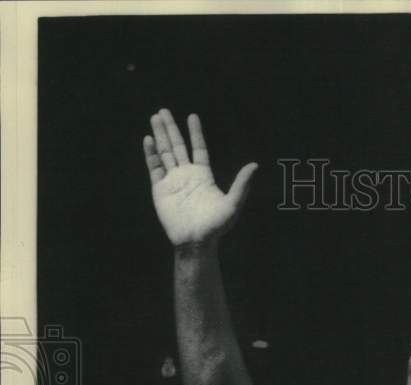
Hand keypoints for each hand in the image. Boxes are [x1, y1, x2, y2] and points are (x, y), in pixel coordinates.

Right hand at [143, 110, 257, 246]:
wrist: (196, 241)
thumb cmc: (216, 226)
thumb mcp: (233, 203)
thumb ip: (242, 184)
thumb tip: (255, 165)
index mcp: (203, 176)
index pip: (198, 148)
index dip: (195, 133)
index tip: (192, 116)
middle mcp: (186, 175)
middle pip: (178, 146)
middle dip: (171, 128)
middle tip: (164, 110)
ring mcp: (172, 181)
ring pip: (164, 153)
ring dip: (160, 135)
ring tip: (155, 117)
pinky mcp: (160, 189)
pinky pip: (154, 167)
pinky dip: (151, 153)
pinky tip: (148, 139)